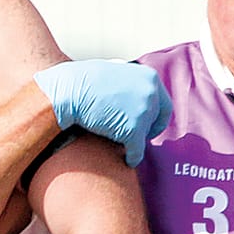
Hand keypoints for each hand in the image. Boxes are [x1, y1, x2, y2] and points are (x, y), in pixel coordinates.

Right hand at [33, 61, 170, 167]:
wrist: (69, 91)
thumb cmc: (85, 82)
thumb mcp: (116, 73)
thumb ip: (132, 86)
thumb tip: (136, 99)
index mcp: (149, 78)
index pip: (164, 104)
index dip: (157, 119)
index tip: (149, 127)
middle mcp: (151, 93)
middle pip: (156, 120)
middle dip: (146, 130)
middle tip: (135, 137)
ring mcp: (144, 111)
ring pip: (145, 136)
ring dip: (135, 141)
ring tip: (122, 145)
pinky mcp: (134, 130)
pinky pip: (137, 151)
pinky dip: (132, 157)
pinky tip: (126, 160)